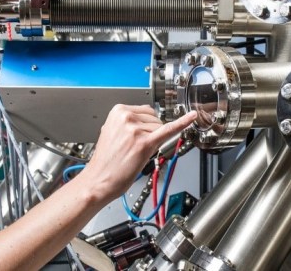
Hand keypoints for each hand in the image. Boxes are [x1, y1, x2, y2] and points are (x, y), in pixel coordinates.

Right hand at [79, 105, 196, 201]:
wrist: (98, 179)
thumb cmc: (105, 160)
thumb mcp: (111, 132)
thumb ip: (127, 123)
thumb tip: (144, 120)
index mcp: (118, 111)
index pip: (146, 110)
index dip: (147, 124)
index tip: (145, 132)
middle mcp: (126, 117)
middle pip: (155, 118)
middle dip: (151, 132)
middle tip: (135, 147)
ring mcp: (136, 130)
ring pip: (160, 129)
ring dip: (153, 141)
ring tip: (135, 153)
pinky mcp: (144, 143)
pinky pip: (168, 130)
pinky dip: (182, 123)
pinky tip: (192, 117)